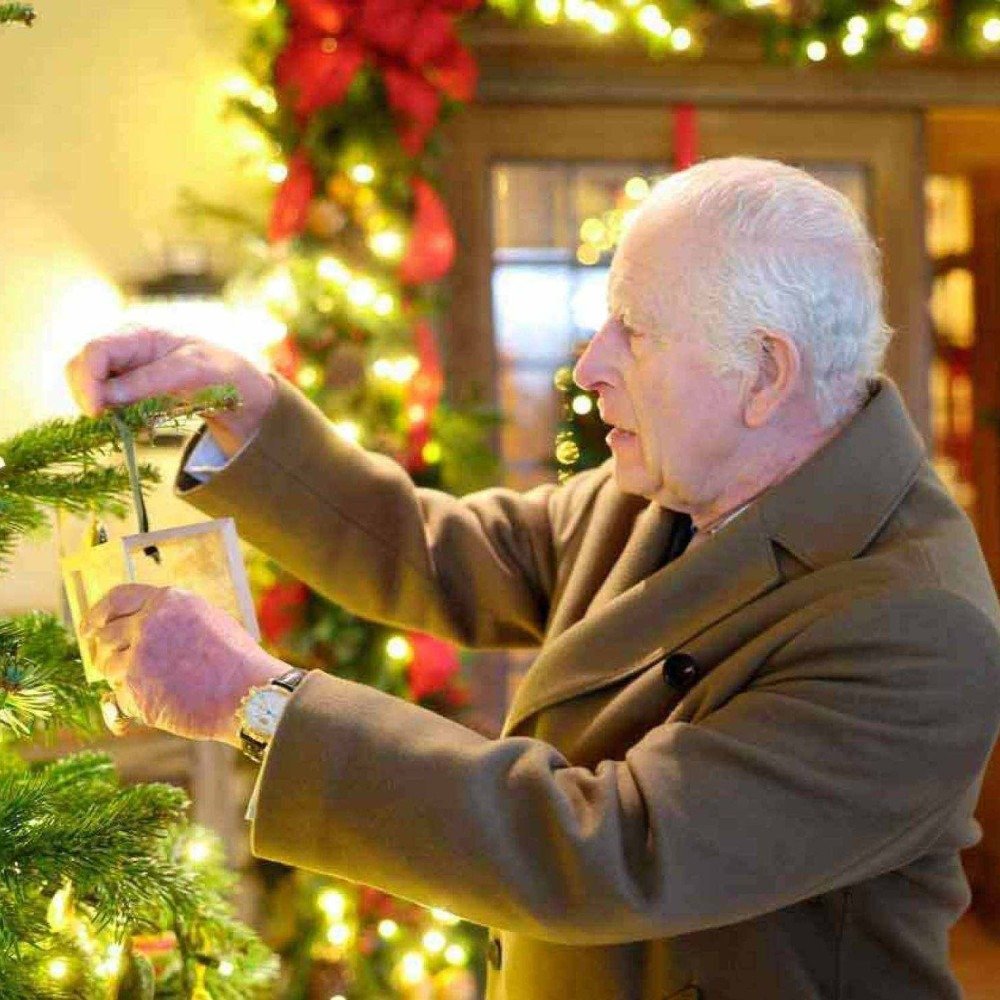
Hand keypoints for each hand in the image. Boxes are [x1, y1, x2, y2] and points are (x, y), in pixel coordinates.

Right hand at [65, 328, 276, 457]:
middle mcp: (125, 351)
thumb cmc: (221, 371)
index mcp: (139, 335)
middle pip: (82, 369)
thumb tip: (108, 396)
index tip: (97, 411)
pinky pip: (109, 407)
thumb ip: (152, 380)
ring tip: (137, 422)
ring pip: (92, 390)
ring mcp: (125, 373)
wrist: (240, 390)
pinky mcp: (130, 394)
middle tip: (112, 421)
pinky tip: (142, 426)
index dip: (88, 380)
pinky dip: (118, 419)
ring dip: (105, 411)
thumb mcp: (194, 371)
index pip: (95, 351)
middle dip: (89, 396)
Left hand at [80, 584, 286, 746]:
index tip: (88, 628)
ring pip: (110, 667)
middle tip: (112, 664)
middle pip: (105, 635)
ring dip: (123, 678)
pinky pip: (120, 695)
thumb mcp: (206, 621)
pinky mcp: (135, 689)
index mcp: (169, 601)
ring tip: (152, 685)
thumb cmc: (236, 662)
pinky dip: (133, 702)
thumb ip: (172, 618)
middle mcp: (149, 623)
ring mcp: (139, 657)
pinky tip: (160, 703)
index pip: (117, 598)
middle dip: (104, 652)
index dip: (98, 613)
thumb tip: (139, 628)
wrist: (249, 695)